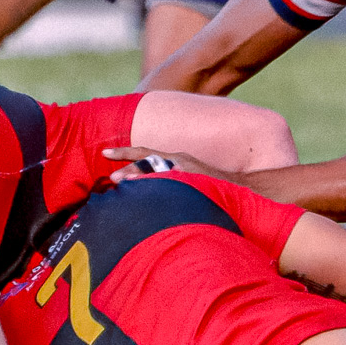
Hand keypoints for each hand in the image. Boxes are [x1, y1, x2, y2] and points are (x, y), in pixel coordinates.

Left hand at [103, 146, 232, 184]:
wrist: (241, 187)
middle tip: (110, 173)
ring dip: (140, 175)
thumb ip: (166, 178)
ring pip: (160, 169)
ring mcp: (188, 169)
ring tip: (121, 182)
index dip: (125, 153)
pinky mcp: (197, 180)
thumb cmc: (210, 185)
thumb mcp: (185, 177)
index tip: (104, 153)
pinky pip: (175, 181)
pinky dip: (160, 184)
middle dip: (129, 165)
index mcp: (174, 159)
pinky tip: (148, 192)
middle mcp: (179, 160)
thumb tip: (144, 187)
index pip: (146, 153)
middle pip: (149, 159)